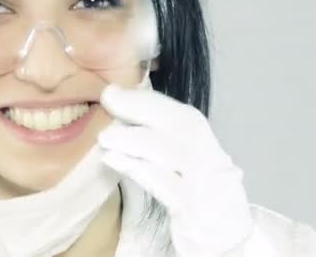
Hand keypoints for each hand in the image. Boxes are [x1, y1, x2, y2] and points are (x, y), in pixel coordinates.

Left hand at [98, 84, 252, 256]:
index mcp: (209, 148)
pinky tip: (113, 159)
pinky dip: (137, 168)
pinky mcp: (195, 212)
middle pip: (183, 125)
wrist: (227, 243)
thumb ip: (162, 143)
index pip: (182, 115)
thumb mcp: (186, 169)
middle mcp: (214, 162)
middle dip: (142, 108)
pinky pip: (166, 185)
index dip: (148, 100)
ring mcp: (207, 187)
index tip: (115, 90)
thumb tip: (122, 114)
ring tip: (105, 135)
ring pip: (174, 152)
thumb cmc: (196, 201)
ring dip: (134, 138)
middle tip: (108, 99)